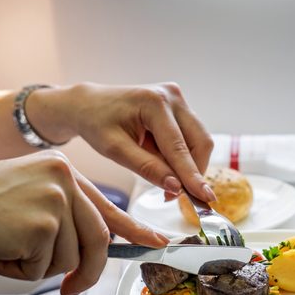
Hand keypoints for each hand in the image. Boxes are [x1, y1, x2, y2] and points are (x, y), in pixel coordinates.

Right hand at [0, 151, 167, 294]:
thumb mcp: (27, 197)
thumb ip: (64, 214)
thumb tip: (97, 247)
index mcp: (62, 169)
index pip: (107, 206)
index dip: (134, 230)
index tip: (155, 242)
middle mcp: (65, 177)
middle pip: (98, 239)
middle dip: (87, 273)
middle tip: (69, 292)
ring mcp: (55, 199)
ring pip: (70, 258)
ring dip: (36, 267)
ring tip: (4, 246)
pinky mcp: (42, 225)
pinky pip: (44, 269)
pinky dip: (19, 271)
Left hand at [27, 82, 214, 202]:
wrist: (89, 104)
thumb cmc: (97, 125)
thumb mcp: (115, 150)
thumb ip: (147, 168)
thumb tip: (176, 187)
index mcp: (154, 102)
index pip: (178, 147)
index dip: (192, 175)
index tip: (205, 199)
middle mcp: (172, 95)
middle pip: (200, 142)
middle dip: (193, 172)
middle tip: (179, 197)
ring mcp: (178, 99)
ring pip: (200, 141)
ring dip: (189, 165)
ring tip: (167, 182)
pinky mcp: (179, 107)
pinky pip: (192, 137)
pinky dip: (183, 157)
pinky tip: (165, 166)